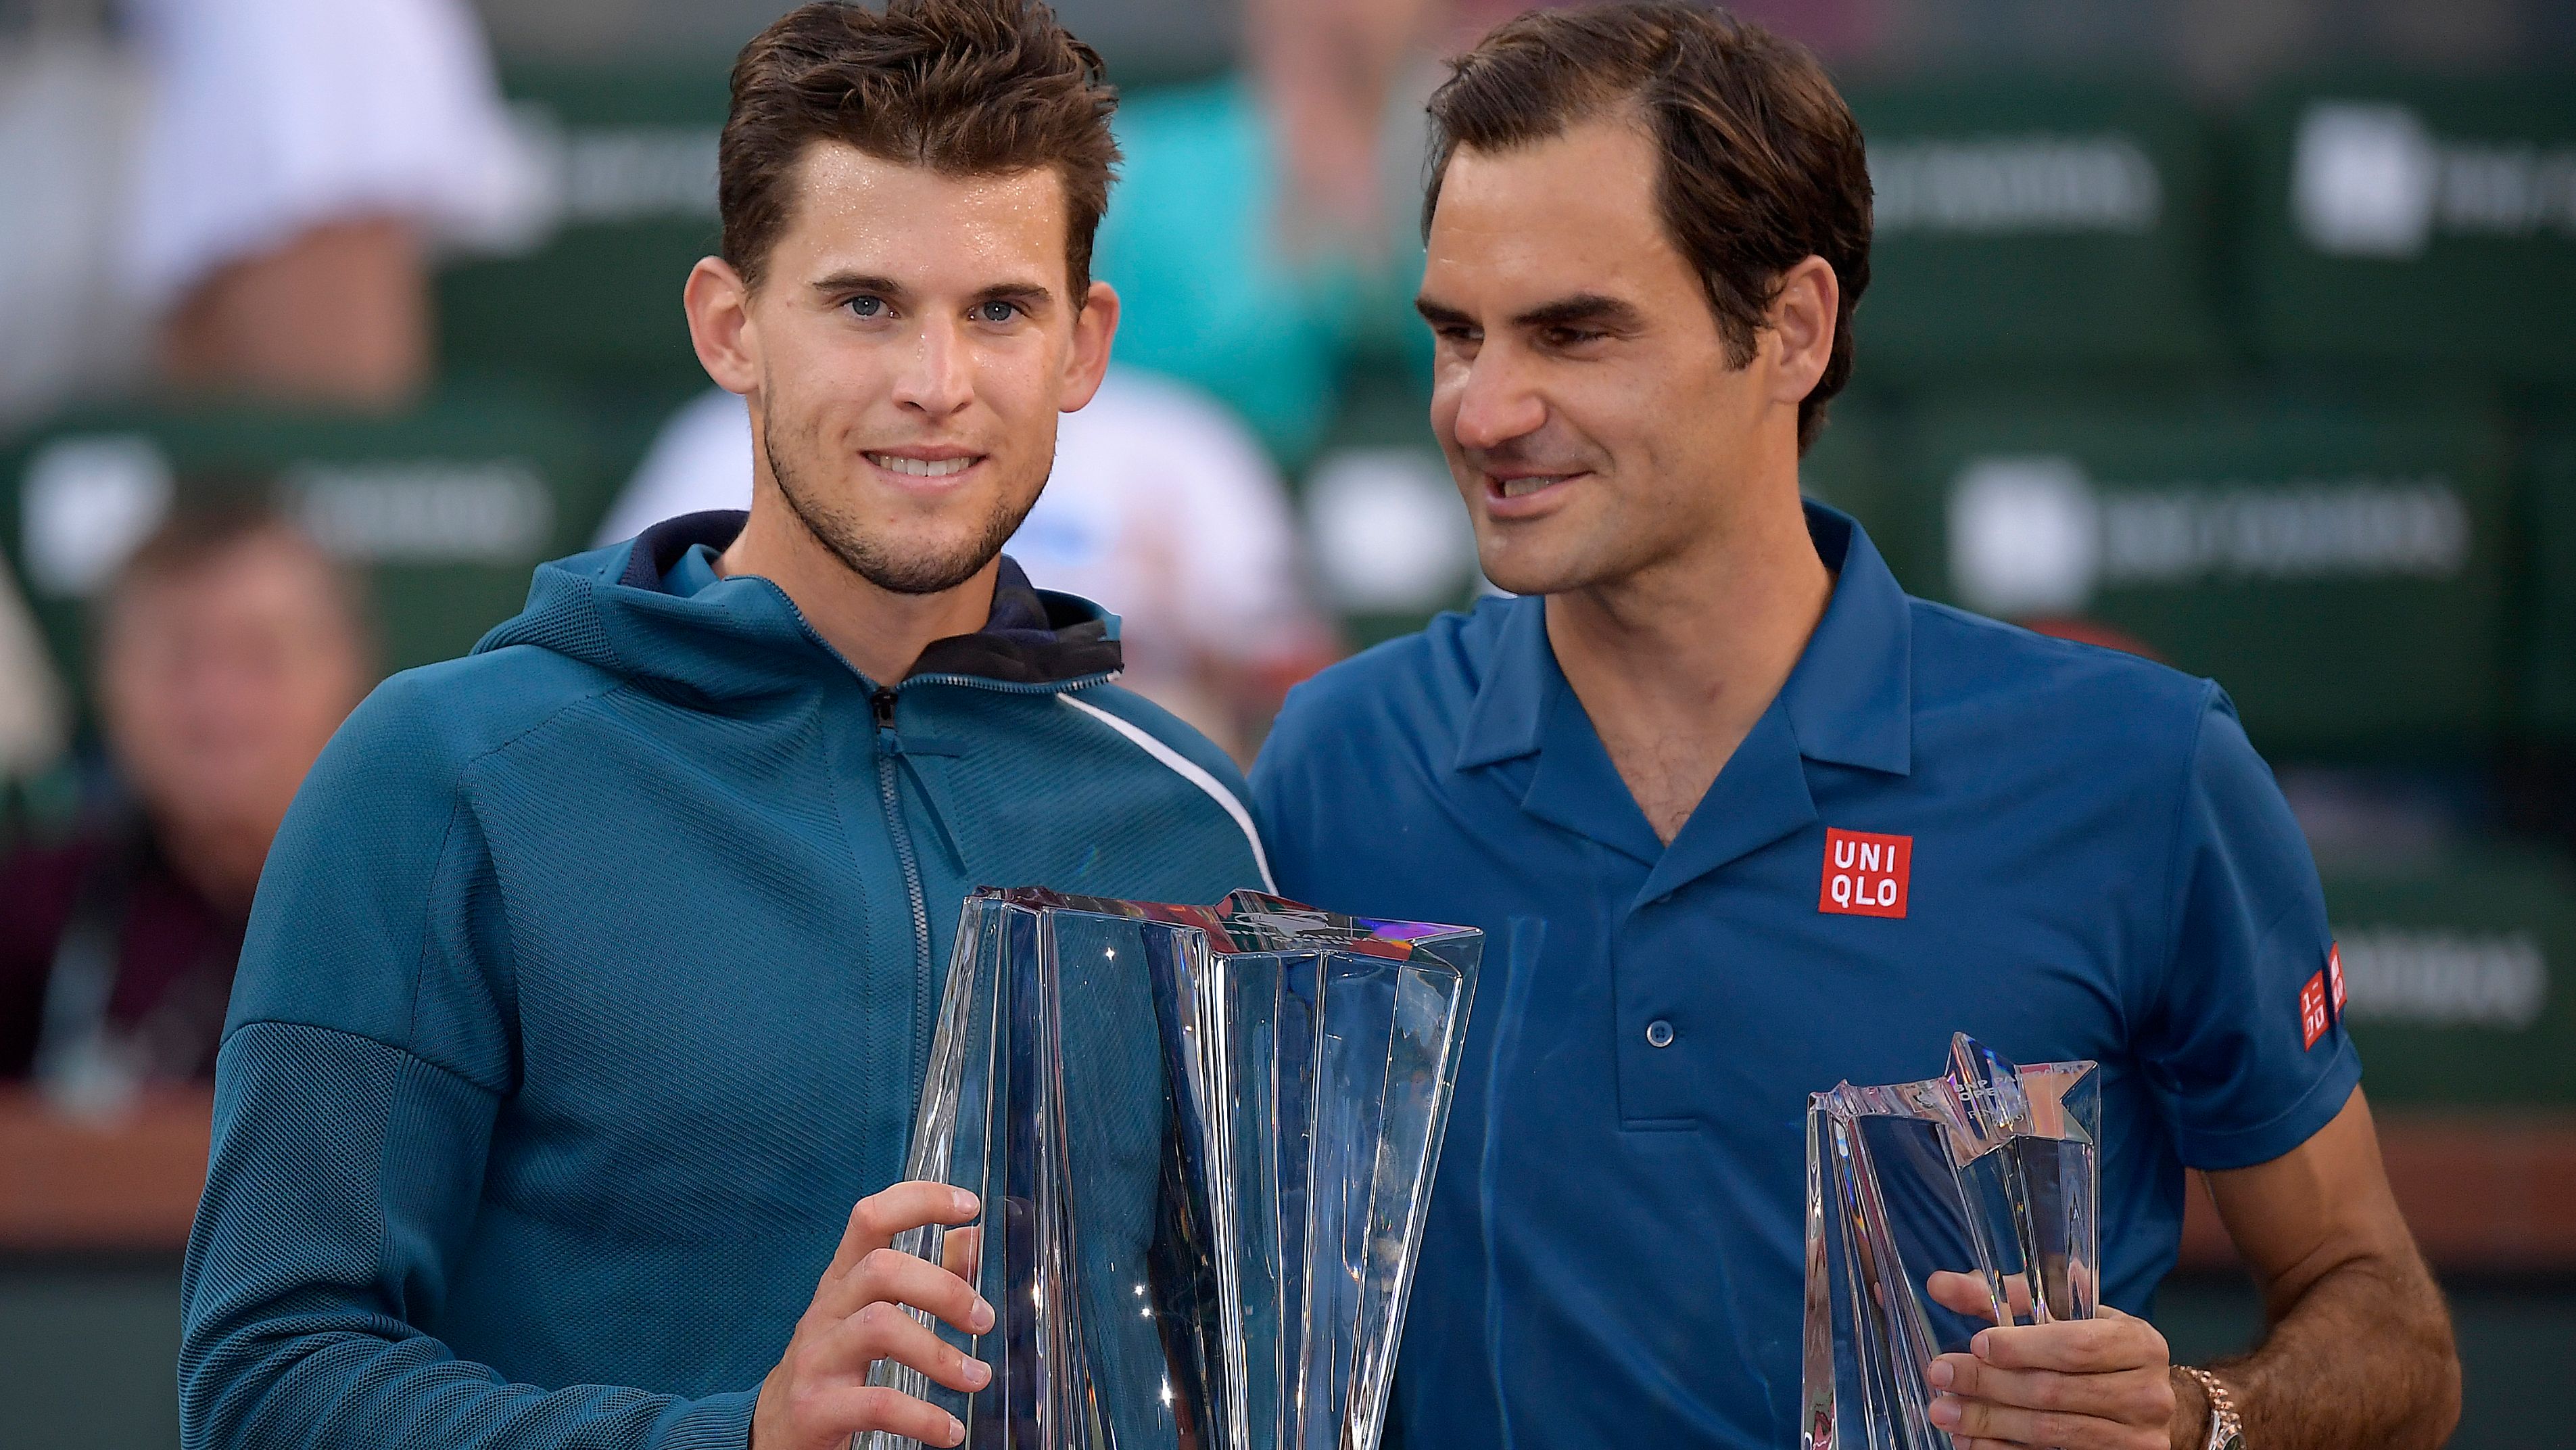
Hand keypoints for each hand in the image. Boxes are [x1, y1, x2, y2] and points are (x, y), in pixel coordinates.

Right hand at [753, 1182, 993, 1449]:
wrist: (774, 1435)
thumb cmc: (834, 1368)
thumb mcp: (869, 1316)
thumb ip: (922, 1278)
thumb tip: (970, 1238)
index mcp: (841, 1282)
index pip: (871, 1217)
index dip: (919, 1201)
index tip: (969, 1204)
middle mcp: (825, 1311)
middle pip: (882, 1270)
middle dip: (944, 1289)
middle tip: (984, 1319)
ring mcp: (815, 1357)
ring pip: (879, 1327)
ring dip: (940, 1354)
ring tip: (977, 1377)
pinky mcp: (815, 1408)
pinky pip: (877, 1403)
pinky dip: (923, 1418)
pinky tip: (950, 1431)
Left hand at [1923, 1270, 2176, 1449]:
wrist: (2140, 1400)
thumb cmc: (2093, 1347)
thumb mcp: (2061, 1314)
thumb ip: (2003, 1297)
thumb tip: (1940, 1285)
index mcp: (2138, 1343)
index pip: (2076, 1346)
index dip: (2022, 1347)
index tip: (1976, 1344)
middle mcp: (2147, 1393)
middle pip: (2056, 1391)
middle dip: (1989, 1383)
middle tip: (1940, 1375)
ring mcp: (2137, 1438)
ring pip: (2052, 1432)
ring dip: (1990, 1422)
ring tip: (1945, 1411)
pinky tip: (1971, 1441)